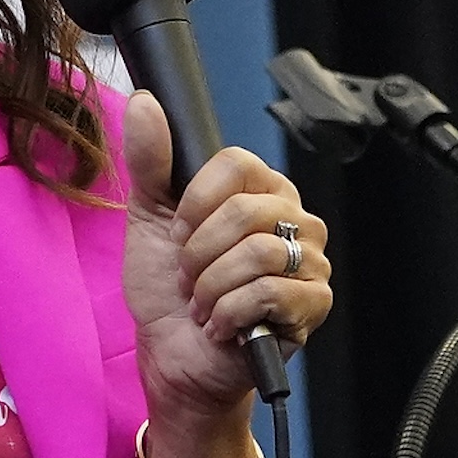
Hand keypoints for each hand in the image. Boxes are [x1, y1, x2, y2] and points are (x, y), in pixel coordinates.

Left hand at [119, 92, 334, 457]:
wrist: (174, 356)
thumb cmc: (168, 290)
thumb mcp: (148, 218)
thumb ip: (150, 160)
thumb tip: (145, 101)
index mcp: (260, 191)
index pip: (237, 163)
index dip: (196, 202)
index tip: (178, 232)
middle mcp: (293, 218)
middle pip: (246, 211)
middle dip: (198, 254)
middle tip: (190, 278)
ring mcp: (308, 261)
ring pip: (257, 253)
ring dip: (211, 288)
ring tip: (203, 304)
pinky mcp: (313, 304)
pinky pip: (270, 294)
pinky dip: (230, 314)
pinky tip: (222, 326)